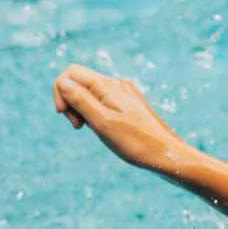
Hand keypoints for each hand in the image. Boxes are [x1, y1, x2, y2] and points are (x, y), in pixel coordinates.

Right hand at [52, 64, 192, 175]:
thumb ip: (80, 100)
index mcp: (108, 86)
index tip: (64, 115)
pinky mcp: (128, 105)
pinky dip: (95, 114)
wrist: (167, 155)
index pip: (71, 73)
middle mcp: (116, 85)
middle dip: (70, 102)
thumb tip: (62, 82)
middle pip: (79, 82)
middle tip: (78, 126)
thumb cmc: (135, 142)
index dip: (59, 92)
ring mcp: (124, 94)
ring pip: (90, 93)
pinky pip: (103, 102)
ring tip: (89, 129)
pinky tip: (102, 129)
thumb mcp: (102, 122)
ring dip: (81, 109)